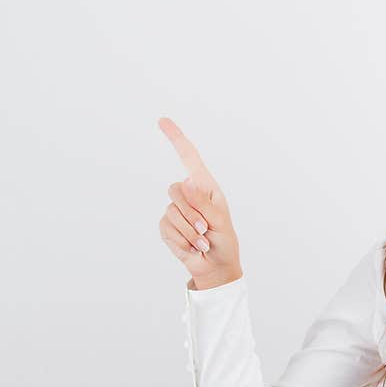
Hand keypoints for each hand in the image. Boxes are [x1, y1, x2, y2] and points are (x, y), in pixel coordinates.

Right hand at [158, 117, 242, 289]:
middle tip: (206, 228)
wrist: (215, 265)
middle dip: (192, 213)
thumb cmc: (223, 240)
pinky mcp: (166, 225)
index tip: (162, 120)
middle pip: (176, 190)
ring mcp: (175, 209)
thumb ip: (203, 203)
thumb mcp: (220, 221)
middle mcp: (188, 194)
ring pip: (172, 212)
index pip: (189, 157)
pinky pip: (167, 227)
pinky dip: (182, 240)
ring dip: (190, 231)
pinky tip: (193, 246)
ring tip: (202, 240)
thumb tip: (186, 181)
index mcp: (205, 187)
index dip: (176, 138)